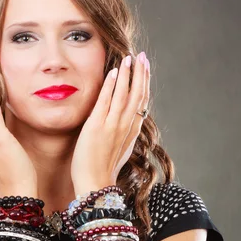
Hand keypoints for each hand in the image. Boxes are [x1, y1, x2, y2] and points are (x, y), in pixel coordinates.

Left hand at [70, 52, 150, 195]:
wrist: (95, 184)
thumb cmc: (103, 169)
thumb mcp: (120, 149)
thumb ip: (123, 133)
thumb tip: (126, 123)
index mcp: (132, 130)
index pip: (141, 101)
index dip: (144, 82)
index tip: (145, 68)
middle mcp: (125, 126)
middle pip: (138, 94)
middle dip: (141, 73)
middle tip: (142, 56)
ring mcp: (112, 125)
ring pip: (125, 94)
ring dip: (128, 74)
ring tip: (130, 57)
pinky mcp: (97, 126)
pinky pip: (106, 101)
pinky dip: (112, 85)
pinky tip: (114, 71)